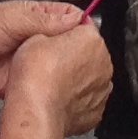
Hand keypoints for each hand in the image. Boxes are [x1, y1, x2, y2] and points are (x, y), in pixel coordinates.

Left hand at [0, 0, 89, 99]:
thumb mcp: (10, 17)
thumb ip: (42, 20)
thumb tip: (74, 19)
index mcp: (36, 16)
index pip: (70, 19)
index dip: (82, 28)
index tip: (90, 38)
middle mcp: (36, 38)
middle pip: (67, 45)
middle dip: (76, 52)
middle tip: (83, 60)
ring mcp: (31, 62)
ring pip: (58, 67)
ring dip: (64, 71)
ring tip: (72, 75)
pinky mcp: (25, 83)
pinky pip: (45, 86)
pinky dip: (51, 88)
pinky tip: (56, 89)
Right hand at [6, 20, 112, 137]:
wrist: (36, 111)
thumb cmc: (36, 76)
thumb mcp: (34, 37)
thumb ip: (51, 32)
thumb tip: (50, 36)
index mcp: (91, 40)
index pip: (83, 27)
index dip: (66, 32)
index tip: (55, 39)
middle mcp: (103, 64)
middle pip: (89, 53)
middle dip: (73, 56)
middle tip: (50, 63)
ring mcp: (102, 90)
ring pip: (90, 78)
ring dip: (77, 78)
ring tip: (53, 83)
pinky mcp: (96, 112)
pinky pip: (87, 100)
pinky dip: (76, 99)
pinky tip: (58, 99)